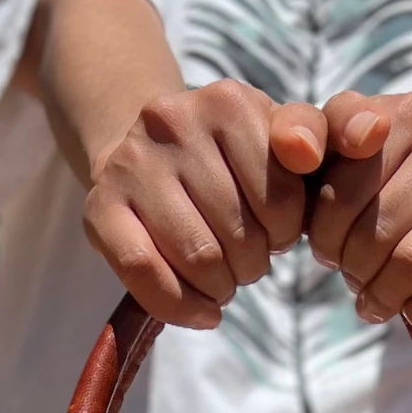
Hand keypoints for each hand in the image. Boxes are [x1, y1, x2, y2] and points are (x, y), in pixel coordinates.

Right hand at [84, 80, 328, 329]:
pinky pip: (144, 271)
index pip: (278, 200)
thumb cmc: (228, 158)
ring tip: (222, 280)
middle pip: (235, 233)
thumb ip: (313, 132)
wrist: (147, 152)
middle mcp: (173, 121)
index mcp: (227, 102)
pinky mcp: (99, 207)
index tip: (274, 235)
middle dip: (251, 265)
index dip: (283, 235)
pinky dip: (180, 306)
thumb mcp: (275, 136)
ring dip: (220, 288)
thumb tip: (305, 150)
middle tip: (245, 263)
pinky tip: (201, 311)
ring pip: (195, 256)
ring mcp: (131, 164)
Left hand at [307, 91, 411, 334]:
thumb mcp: (338, 143)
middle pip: (377, 236)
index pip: (340, 199)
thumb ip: (299, 133)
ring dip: (385, 295)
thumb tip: (300, 151)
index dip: (325, 238)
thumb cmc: (382, 170)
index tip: (329, 245)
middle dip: (353, 270)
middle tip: (355, 273)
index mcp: (403, 112)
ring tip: (378, 293)